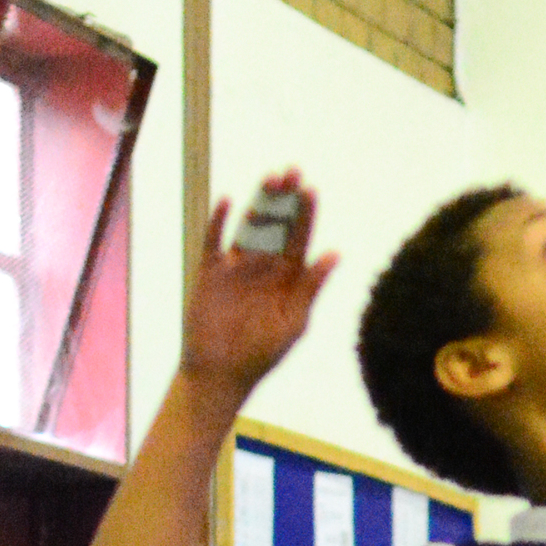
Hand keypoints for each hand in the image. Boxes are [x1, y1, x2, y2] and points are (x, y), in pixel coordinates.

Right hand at [180, 174, 339, 393]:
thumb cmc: (263, 354)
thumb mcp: (294, 321)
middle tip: (293, 171)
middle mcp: (264, 266)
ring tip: (270, 179)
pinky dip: (218, 221)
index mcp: (288, 277)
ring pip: (248, 226)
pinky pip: (214, 241)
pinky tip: (227, 200)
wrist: (222, 374)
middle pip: (275, 224)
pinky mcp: (210, 272)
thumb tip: (334, 254)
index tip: (311, 190)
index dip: (305, 214)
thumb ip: (310, 287)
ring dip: (258, 203)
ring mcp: (236, 267)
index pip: (299, 238)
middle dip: (284, 199)